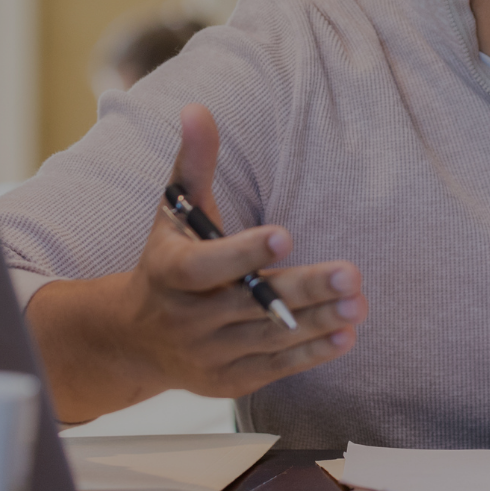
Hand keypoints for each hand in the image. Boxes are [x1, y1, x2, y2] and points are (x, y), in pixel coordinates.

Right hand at [26, 105, 368, 421]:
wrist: (131, 340)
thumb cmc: (166, 264)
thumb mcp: (172, 214)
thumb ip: (192, 164)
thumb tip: (197, 109)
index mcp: (170, 272)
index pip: (207, 265)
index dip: (245, 252)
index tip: (287, 235)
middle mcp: (187, 318)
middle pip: (252, 304)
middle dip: (303, 289)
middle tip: (351, 274)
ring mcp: (208, 354)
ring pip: (269, 337)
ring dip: (317, 321)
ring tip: (358, 303)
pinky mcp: (229, 381)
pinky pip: (275, 367)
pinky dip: (310, 353)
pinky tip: (345, 335)